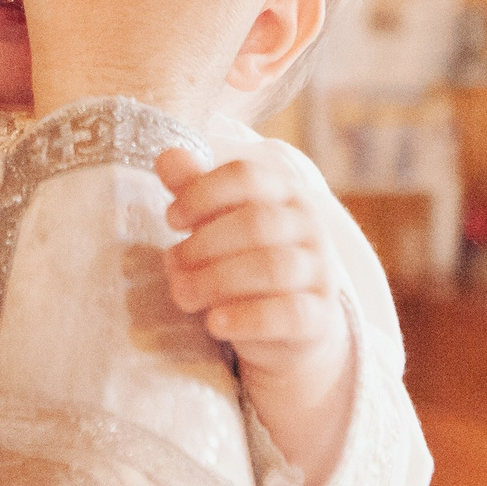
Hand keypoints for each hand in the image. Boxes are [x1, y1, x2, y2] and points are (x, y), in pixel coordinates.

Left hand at [158, 146, 353, 485]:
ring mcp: (320, 272)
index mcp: (283, 193)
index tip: (171, 218)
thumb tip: (166, 157)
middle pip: (255, 223)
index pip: (247, 176)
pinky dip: (245, 318)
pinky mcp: (319, 317)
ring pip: (272, 267)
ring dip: (215, 281)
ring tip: (182, 294)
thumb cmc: (244, 262)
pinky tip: (214, 322)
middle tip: (172, 264)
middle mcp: (308, 227)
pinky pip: (288, 314)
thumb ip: (194, 190)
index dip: (202, 193)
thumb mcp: (217, 223)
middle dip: (203, 244)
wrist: (290, 328)